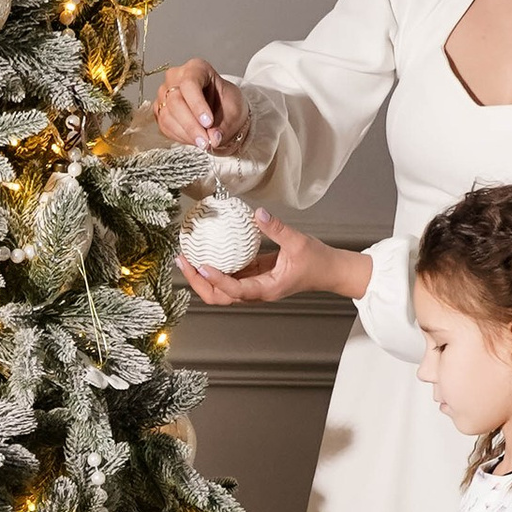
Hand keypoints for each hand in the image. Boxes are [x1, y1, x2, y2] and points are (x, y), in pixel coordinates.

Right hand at [155, 57, 250, 151]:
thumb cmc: (227, 104)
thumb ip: (223, 125)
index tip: (209, 123)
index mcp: (196, 68)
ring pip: (167, 115)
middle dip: (191, 125)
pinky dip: (181, 137)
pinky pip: (165, 126)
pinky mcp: (159, 111)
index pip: (189, 83)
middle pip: (175, 100)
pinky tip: (195, 139)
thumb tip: (213, 139)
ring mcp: (164, 94)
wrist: (221, 113)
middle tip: (207, 141)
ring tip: (204, 143)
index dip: (197, 105)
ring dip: (187, 133)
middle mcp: (176, 77)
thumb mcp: (233, 112)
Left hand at [186, 218, 336, 305]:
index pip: (236, 290)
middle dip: (199, 283)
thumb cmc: (317, 261)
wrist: (328, 271)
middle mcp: (257, 292)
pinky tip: (204, 251)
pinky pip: (229, 275)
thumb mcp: (298, 242)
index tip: (203, 266)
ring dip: (202, 277)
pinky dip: (215, 267)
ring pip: (221, 289)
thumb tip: (257, 214)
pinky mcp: (253, 277)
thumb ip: (277, 229)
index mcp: (268, 289)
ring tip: (186, 258)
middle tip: (184, 262)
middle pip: (220, 296)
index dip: (218, 280)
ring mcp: (253, 286)